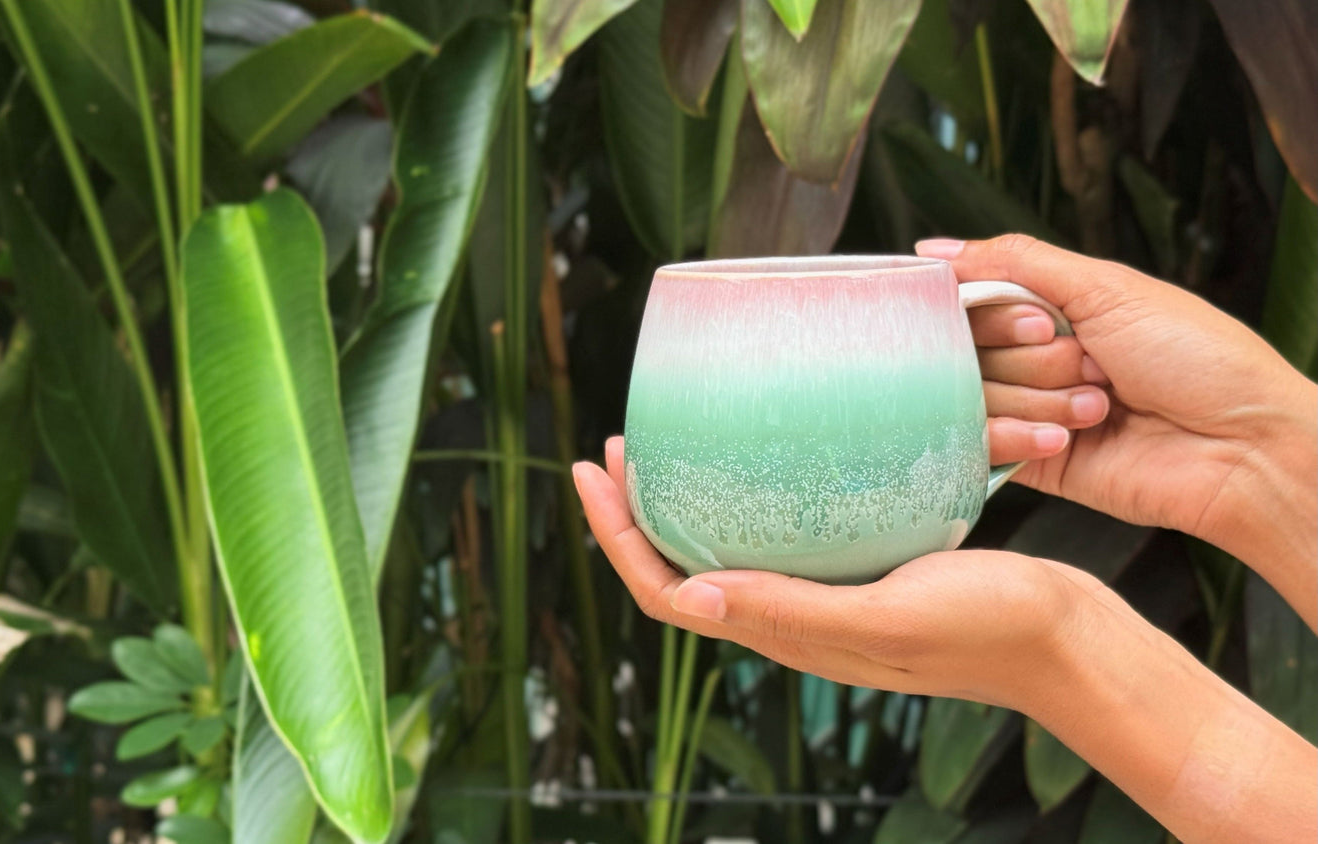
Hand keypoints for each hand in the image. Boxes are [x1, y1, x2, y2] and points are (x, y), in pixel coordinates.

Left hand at [573, 437, 1094, 707]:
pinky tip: (768, 456)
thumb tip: (691, 594)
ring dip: (689, 502)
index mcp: (787, 635)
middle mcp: (795, 618)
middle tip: (619, 445)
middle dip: (638, 513)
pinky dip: (753, 497)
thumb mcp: (886, 618)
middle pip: (686, 569)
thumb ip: (791, 610)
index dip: (618, 539)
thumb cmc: (989, 629)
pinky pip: (786, 534)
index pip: (670, 594)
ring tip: (672, 442)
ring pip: (731, 549)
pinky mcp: (864, 570)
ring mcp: (828, 595)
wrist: (1069, 640)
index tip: (592, 469)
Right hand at [919, 235, 1316, 624]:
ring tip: (1099, 406)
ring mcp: (1035, 410)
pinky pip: (982, 445)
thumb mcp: (1108, 289)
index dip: (997, 313)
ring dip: (1040, 398)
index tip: (1043, 323)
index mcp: (1058, 308)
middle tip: (1086, 361)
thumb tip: (933, 247)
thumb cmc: (1200, 360)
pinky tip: (1067, 438)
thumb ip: (1014, 263)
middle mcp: (1041, 358)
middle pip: (970, 349)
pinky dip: (1020, 437)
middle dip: (1030, 357)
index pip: (975, 299)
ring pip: (975, 396)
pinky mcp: (1032, 463)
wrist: (1243, 449)